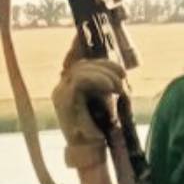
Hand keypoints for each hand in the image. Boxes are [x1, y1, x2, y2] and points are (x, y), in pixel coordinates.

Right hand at [52, 47, 128, 166]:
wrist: (93, 152)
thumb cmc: (102, 129)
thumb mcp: (107, 99)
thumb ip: (106, 82)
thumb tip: (118, 67)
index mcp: (69, 85)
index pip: (73, 57)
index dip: (79, 43)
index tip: (87, 32)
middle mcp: (61, 87)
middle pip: (82, 62)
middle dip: (106, 65)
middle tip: (123, 76)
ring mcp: (60, 93)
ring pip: (83, 69)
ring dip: (106, 75)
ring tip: (120, 88)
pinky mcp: (63, 100)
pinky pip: (81, 79)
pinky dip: (100, 80)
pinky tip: (113, 88)